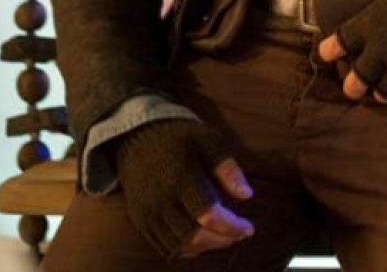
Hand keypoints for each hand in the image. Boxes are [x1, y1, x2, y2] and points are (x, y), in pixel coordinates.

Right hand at [115, 118, 254, 260]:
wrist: (137, 137)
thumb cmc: (178, 136)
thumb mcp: (207, 140)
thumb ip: (227, 168)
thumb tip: (247, 195)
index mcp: (179, 177)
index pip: (207, 214)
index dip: (231, 226)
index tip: (249, 228)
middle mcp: (160, 200)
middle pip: (194, 236)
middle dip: (222, 240)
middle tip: (239, 234)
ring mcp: (147, 213)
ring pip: (179, 246)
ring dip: (206, 247)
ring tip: (223, 236)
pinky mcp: (140, 221)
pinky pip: (164, 247)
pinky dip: (186, 249)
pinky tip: (202, 240)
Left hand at [317, 0, 386, 109]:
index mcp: (370, 21)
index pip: (341, 40)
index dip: (331, 49)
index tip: (325, 53)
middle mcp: (381, 49)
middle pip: (358, 78)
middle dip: (353, 85)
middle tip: (352, 87)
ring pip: (384, 94)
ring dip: (383, 93)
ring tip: (383, 92)